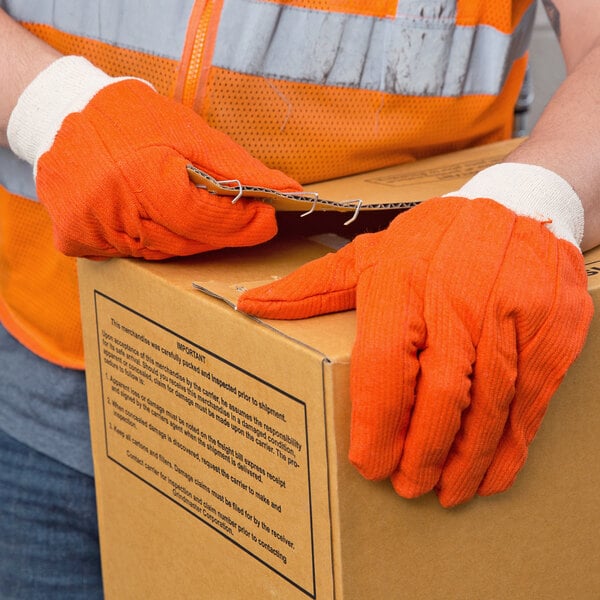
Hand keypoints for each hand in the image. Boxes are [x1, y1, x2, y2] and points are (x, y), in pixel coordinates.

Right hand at [7, 56, 300, 258]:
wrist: (63, 113)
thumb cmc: (133, 119)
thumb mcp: (190, 132)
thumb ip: (238, 169)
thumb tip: (289, 192)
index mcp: (139, 173)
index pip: (205, 218)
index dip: (242, 224)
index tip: (267, 220)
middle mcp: (108, 208)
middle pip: (187, 242)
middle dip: (220, 232)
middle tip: (239, 217)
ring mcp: (88, 229)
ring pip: (161, 253)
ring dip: (187, 237)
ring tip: (189, 210)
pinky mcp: (75, 240)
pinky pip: (131, 255)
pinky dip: (152, 241)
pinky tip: (152, 216)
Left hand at [238, 166, 592, 506]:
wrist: (518, 209)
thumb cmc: (432, 240)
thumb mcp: (369, 254)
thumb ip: (311, 287)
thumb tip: (249, 306)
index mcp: (402, 282)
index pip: (384, 365)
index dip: (377, 422)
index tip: (368, 463)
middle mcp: (457, 301)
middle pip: (439, 396)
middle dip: (422, 452)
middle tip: (406, 486)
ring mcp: (510, 318)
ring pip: (488, 407)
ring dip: (465, 460)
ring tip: (444, 491)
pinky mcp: (549, 333)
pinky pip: (530, 402)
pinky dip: (510, 447)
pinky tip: (491, 474)